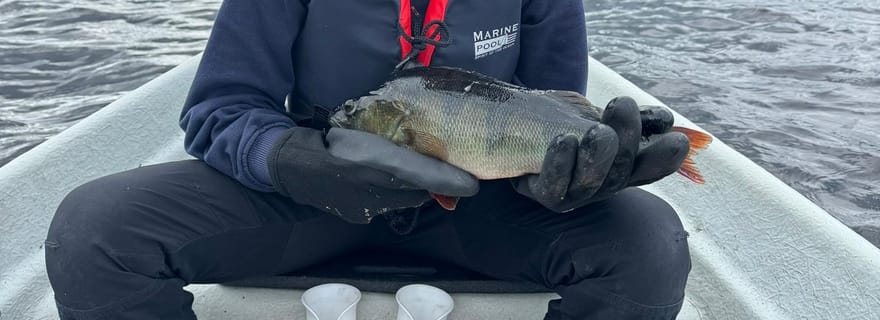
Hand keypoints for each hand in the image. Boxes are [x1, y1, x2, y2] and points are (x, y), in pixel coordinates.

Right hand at [269, 127, 478, 222]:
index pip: (427, 176)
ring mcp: (368, 206)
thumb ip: (393, 142)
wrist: (293, 166)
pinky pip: (385, 207)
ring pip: (403, 201)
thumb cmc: (331, 141)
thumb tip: (425, 149)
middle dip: (431, 184)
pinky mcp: (359, 216)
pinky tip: (378, 184)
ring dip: (410, 190)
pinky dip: (388, 197)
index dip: (453, 182)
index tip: (473, 185)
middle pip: (419, 193)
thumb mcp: (364, 133)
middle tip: (438, 171)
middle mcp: (377, 188)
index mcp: (379, 162)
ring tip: (403, 174)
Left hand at [513, 97, 689, 212]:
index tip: (677, 139)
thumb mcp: (595, 113)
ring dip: (598, 155)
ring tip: (596, 129)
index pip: (651, 168)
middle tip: (621, 105)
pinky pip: (554, 187)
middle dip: (628, 137)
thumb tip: (664, 121)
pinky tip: (562, 140)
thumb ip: (628, 118)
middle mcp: (601, 184)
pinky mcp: (543, 194)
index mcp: (621, 166)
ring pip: (592, 182)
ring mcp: (573, 193)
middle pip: (622, 171)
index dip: (666, 159)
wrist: (510, 123)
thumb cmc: (557, 118)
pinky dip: (560, 164)